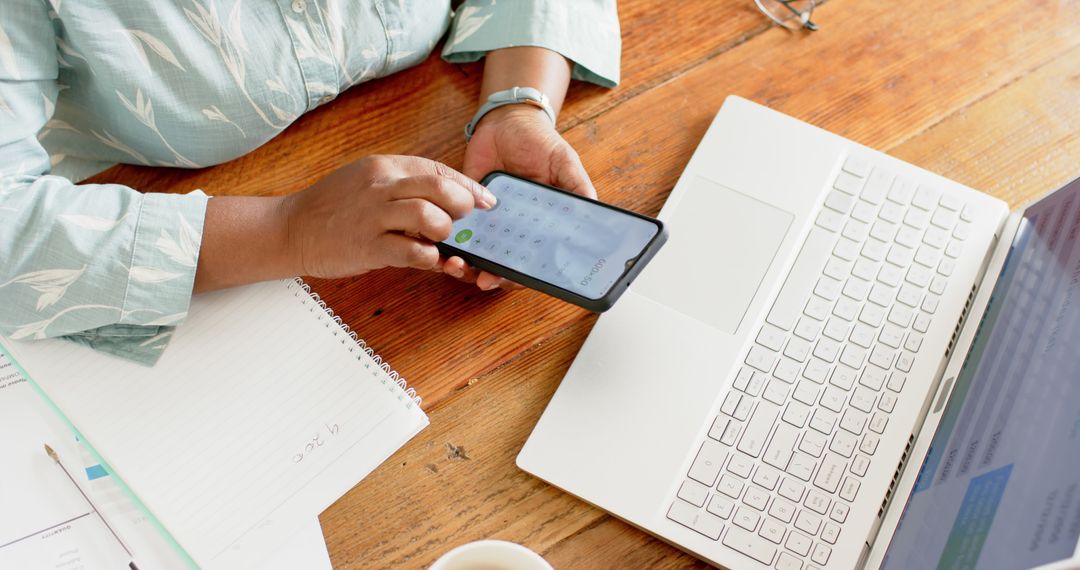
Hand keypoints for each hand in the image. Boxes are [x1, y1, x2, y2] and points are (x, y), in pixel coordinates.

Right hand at [283, 155, 495, 278]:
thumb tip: (445, 203)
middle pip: (439, 188)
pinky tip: (429, 260)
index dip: (468, 187)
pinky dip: (429, 258)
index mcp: (384, 168)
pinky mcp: (367, 246)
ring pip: (428, 216)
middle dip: (463, 206)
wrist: (290, 229)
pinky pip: (411, 252)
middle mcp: (380, 187)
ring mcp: (373, 216)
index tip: (486, 201)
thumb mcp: (367, 183)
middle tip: (465, 221)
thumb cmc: (332, 208)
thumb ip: (403, 188)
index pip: (437, 170)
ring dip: (445, 232)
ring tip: (441, 241)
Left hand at [447, 105, 595, 289]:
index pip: (533, 259)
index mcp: (540, 225)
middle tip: (485, 280)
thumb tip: (595, 212)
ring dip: (467, 265)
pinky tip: (445, 247)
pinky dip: (449, 242)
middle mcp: (513, 229)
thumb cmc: (539, 142)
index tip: (518, 281)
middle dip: (493, 276)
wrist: (506, 120)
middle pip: (502, 263)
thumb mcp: (564, 162)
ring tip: (458, 265)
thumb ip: (577, 188)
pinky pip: (455, 231)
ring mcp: (488, 220)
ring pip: (476, 253)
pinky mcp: (464, 208)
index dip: (526, 275)